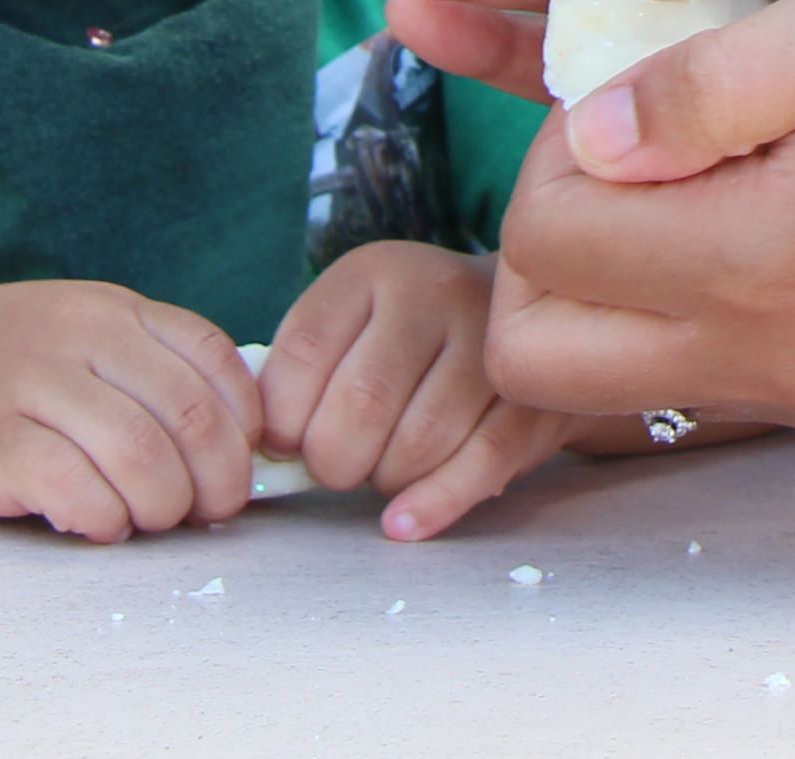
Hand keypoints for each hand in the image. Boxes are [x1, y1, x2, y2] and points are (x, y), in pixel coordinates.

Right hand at [0, 277, 262, 539]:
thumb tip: (217, 444)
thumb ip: (126, 373)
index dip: (243, 424)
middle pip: (190, 414)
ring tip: (142, 520)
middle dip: (217, 480)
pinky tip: (90, 524)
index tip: (238, 467)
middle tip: (204, 514)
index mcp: (104, 310)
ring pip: (142, 454)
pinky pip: (74, 487)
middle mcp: (74, 336)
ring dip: (161, 507)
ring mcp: (26, 384)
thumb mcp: (55, 338)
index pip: (213, 360)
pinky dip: (101, 518)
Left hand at [258, 241, 566, 538]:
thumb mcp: (351, 326)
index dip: (282, 419)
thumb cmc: (410, 339)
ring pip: (420, 441)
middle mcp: (432, 293)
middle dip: (334, 460)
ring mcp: (488, 340)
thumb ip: (301, 374)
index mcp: (371, 274)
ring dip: (387, 480)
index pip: (303, 353)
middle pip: (362, 403)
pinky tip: (403, 522)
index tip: (287, 442)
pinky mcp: (531, 392)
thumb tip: (263, 451)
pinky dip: (434, 504)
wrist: (524, 314)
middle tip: (338, 466)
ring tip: (384, 467)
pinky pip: (480, 463)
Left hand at [485, 0, 794, 427]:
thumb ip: (715, 78)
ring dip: (593, 277)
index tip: (633, 78)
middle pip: (533, 348)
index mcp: (769, 257)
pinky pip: (679, 378)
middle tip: (625, 139)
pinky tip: (738, 202)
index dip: (551, 142)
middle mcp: (774, 355)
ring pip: (594, 380)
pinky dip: (659, 307)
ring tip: (679, 167)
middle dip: (539, 233)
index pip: (541, 238)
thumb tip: (588, 131)